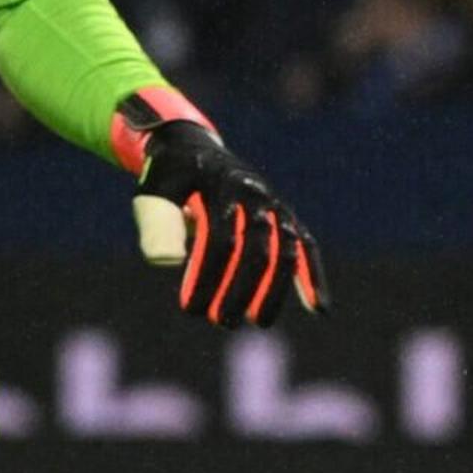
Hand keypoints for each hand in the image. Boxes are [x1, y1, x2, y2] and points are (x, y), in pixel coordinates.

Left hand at [126, 107, 325, 325]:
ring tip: (259, 322)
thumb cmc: (169, 178)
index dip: (207, 276)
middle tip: (221, 322)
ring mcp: (276, 206)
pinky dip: (313, 277)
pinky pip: (306, 248)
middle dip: (241, 289)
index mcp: (222, 186)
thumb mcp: (153, 193)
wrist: (194, 149)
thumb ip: (158, 223)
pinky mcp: (286, 217)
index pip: (220, 239)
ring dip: (275, 290)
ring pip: (286, 251)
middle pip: (257, 248)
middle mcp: (256, 194)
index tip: (190, 308)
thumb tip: (166, 263)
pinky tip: (319, 309)